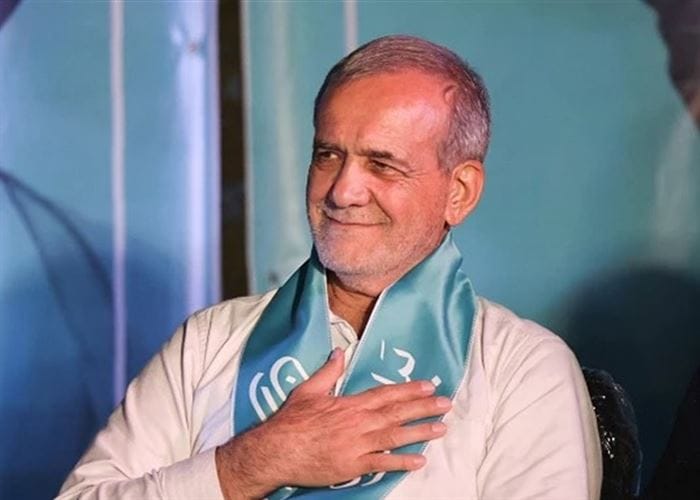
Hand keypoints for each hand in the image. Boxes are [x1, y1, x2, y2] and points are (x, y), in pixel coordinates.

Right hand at [215, 348, 450, 498]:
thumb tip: (340, 351)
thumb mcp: (308, 390)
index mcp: (350, 403)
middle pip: (397, 412)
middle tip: (446, 404)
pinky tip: (420, 460)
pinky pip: (382, 463)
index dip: (409, 389)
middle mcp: (359, 422)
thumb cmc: (292, 420)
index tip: (429, 385)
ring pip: (395, 436)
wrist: (278, 449)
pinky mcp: (353, 465)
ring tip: (441, 427)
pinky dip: (402, 462)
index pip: (386, 394)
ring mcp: (358, 444)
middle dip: (423, 407)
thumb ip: (328, 371)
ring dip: (420, 431)